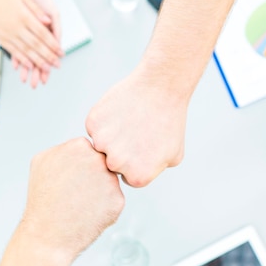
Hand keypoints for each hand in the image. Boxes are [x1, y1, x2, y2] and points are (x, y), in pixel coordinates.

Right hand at [0, 0, 62, 78]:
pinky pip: (14, 52)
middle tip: (57, 64)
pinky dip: (22, 60)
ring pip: (25, 50)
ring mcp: (8, 35)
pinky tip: (30, 66)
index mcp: (24, 16)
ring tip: (47, 69)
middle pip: (35, 44)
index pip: (42, 33)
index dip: (52, 43)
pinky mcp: (2, 40)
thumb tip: (48, 22)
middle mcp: (16, 27)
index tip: (60, 51)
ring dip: (37, 61)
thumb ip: (37, 10)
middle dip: (48, 56)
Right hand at [22, 137, 124, 261]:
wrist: (47, 236)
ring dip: (99, 192)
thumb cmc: (43, 200)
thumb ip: (65, 148)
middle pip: (102, 164)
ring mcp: (109, 179)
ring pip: (109, 182)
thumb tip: (83, 146)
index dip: (79, 167)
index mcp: (79, 145)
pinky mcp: (118, 200)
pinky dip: (103, 208)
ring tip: (78, 205)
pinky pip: (114, 200)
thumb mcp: (43, 162)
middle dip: (92, 177)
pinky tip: (87, 215)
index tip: (68, 180)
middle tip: (74, 194)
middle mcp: (97, 159)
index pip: (89, 151)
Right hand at [86, 69, 187, 186]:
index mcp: (137, 177)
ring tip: (129, 120)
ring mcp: (102, 143)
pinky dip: (104, 120)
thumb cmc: (170, 122)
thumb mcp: (172, 156)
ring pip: (100, 146)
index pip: (127, 176)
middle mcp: (117, 163)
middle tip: (136, 131)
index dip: (136, 160)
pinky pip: (94, 127)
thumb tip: (132, 177)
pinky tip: (120, 110)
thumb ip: (151, 172)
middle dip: (121, 151)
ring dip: (110, 136)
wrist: (160, 88)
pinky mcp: (93, 123)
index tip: (145, 145)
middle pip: (111, 163)